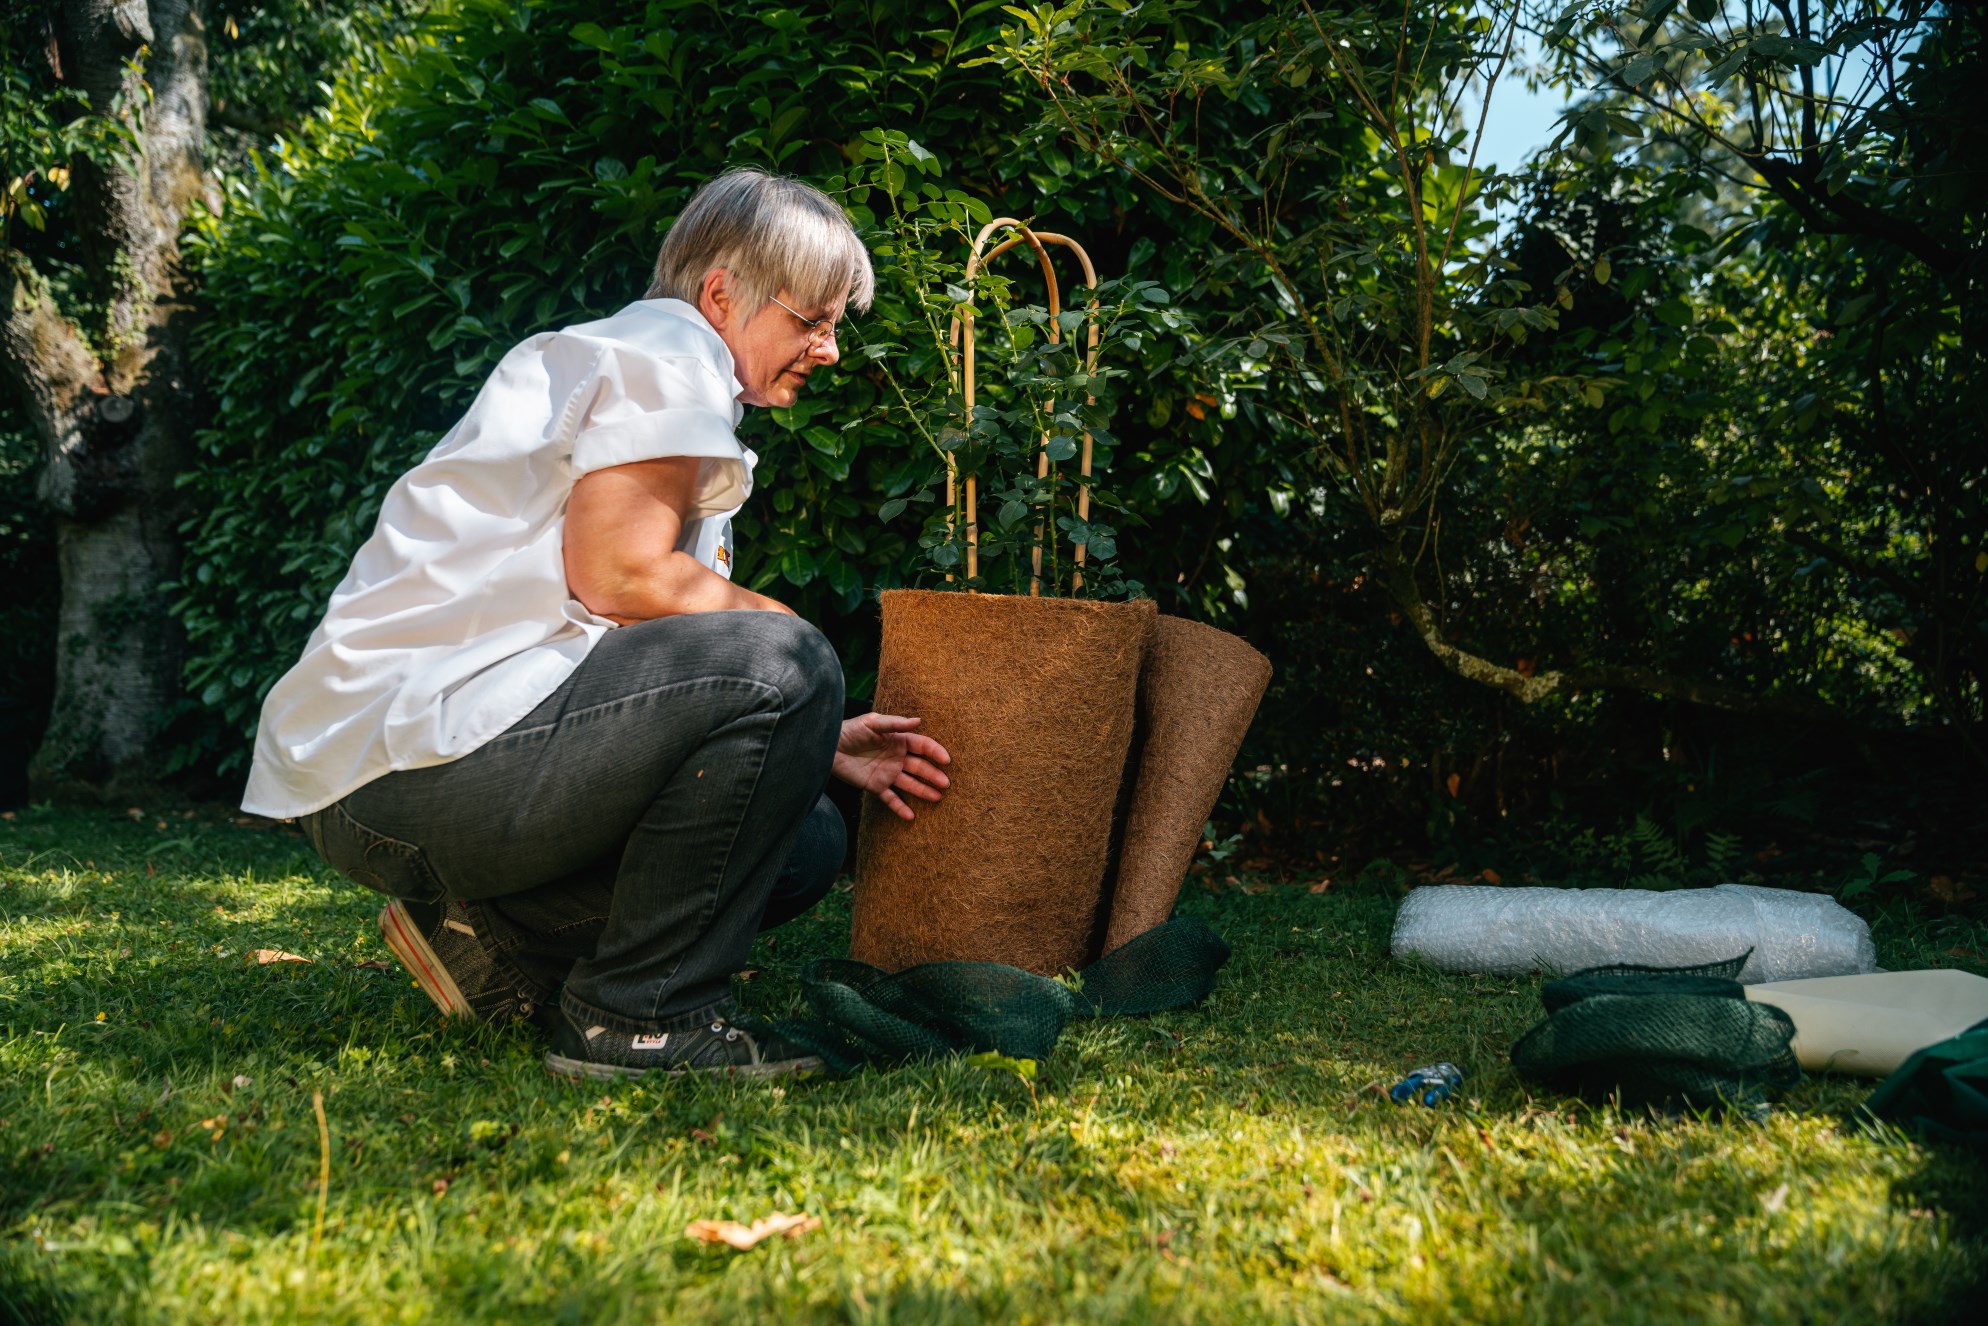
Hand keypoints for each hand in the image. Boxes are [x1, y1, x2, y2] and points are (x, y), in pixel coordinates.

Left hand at [831, 714, 950, 820]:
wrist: (828, 746)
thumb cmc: (850, 730)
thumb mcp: (872, 723)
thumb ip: (895, 723)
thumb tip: (918, 721)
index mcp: (899, 741)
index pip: (922, 747)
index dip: (935, 752)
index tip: (946, 760)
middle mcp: (896, 758)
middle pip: (920, 767)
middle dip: (933, 775)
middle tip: (946, 783)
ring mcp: (887, 773)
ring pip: (910, 784)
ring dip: (924, 791)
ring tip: (938, 797)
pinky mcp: (875, 786)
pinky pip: (890, 799)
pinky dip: (900, 808)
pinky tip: (911, 817)